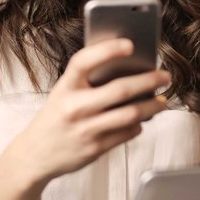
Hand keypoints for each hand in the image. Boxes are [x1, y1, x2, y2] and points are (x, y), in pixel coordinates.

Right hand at [0, 38, 169, 199]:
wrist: (35, 155)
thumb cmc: (54, 119)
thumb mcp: (62, 94)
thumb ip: (87, 82)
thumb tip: (127, 70)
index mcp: (65, 87)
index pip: (85, 61)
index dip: (108, 50)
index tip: (130, 44)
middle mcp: (74, 107)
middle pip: (119, 90)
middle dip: (148, 81)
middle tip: (165, 76)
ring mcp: (85, 129)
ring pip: (130, 114)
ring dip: (152, 106)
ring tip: (162, 101)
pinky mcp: (95, 148)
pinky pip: (127, 133)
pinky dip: (138, 125)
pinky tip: (141, 120)